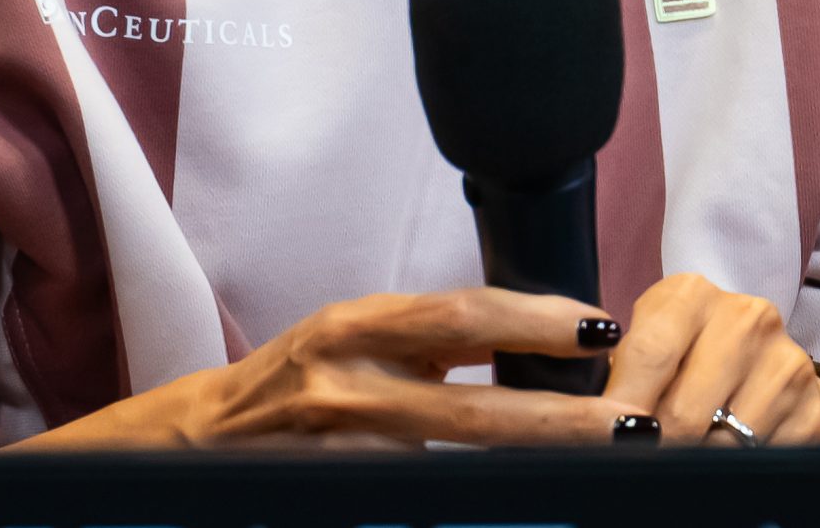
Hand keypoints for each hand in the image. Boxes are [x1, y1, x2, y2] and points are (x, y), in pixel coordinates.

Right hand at [7, 288, 649, 450]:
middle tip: (634, 426)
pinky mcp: (325, 491)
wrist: (185, 447)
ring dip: (527, 471)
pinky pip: (407, 498)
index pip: (460, 316)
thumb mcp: (352, 344)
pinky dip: (463, 502)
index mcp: (354, 327)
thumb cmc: (287, 389)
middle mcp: (341, 383)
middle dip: (560, 420)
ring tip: (597, 467)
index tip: (603, 327)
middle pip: (470, 408)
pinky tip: (512, 504)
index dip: (535, 321)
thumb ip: (427, 345)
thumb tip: (533, 345)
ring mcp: (332, 447)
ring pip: (448, 467)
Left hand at [601, 273, 819, 447]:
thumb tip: (599, 425)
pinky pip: (762, 459)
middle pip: (682, 410)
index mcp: (692, 295)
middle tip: (642, 460)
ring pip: (721, 444)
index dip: (622, 408)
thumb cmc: (695, 359)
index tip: (609, 440)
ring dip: (696, 461)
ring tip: (684, 459)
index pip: (648, 355)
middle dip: (657, 445)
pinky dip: (737, 471)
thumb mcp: (655, 347)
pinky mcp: (814, 408)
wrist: (773, 370)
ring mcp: (786, 361)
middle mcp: (745, 317)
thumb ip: (626, 373)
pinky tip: (727, 460)